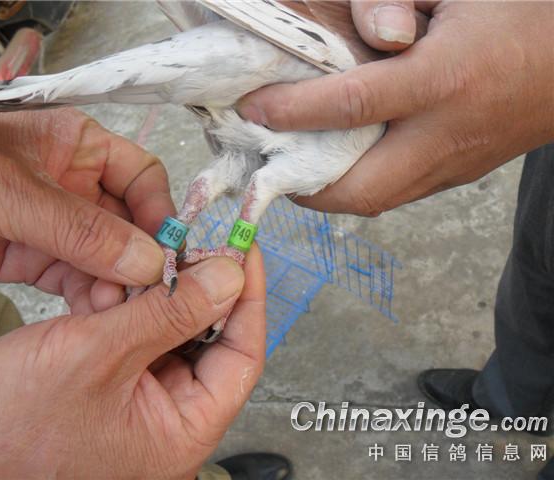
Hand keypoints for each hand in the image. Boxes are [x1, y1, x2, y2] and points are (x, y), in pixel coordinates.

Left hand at [0, 106, 174, 312]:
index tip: (165, 253)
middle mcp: (75, 184)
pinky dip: (86, 298)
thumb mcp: (6, 190)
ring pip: (106, 258)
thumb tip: (148, 261)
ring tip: (110, 312)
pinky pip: (75, 279)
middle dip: (137, 260)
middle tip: (142, 297)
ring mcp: (55, 225)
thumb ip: (78, 228)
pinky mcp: (33, 258)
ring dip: (114, 285)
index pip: (141, 175)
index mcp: (76, 146)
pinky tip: (89, 316)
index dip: (159, 212)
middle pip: (129, 223)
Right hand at [0, 247, 265, 478]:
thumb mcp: (97, 355)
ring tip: (146, 258)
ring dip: (158, 293)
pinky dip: (128, 305)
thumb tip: (229, 276)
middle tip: (192, 243)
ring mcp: (136, 405)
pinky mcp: (108, 386)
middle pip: (208, 343)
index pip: (241, 357)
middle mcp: (165, 423)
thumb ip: (171, 313)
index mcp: (180, 433)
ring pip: (171, 334)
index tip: (244, 250)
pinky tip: (113, 283)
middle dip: (198, 290)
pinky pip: (136, 336)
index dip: (247, 299)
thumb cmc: (1, 425)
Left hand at [238, 2, 553, 215]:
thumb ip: (398, 3)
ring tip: (294, 165)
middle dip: (303, 186)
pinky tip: (341, 162)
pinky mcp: (459, 174)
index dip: (293, 110)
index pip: (351, 104)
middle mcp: (446, 134)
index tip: (253, 110)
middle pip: (359, 188)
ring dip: (326, 192)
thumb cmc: (522, 12)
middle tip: (268, 160)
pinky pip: (398, 194)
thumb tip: (372, 34)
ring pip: (376, 201)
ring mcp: (455, 164)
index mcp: (444, 78)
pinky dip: (359, 186)